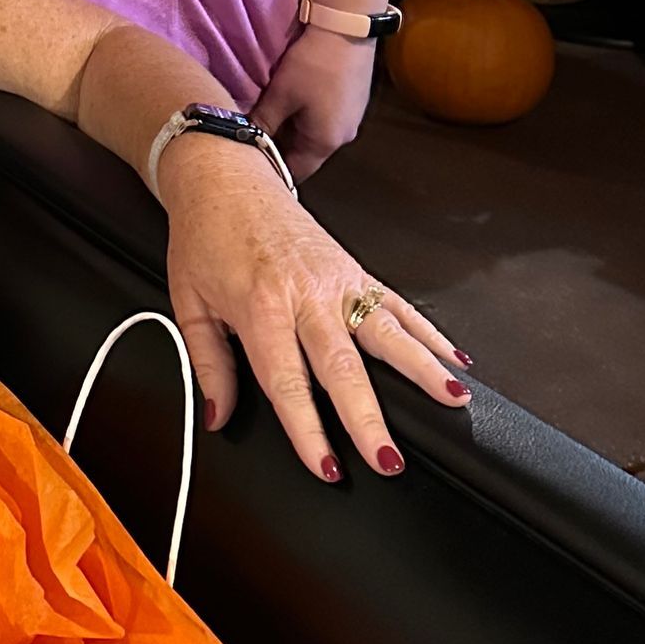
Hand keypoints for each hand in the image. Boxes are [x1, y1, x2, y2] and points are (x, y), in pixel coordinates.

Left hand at [157, 138, 471, 478]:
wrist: (223, 176)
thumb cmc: (203, 237)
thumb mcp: (189, 303)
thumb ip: (209, 366)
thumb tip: (218, 417)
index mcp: (260, 307)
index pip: (288, 382)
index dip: (308, 430)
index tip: (327, 467)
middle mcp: (305, 294)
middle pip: (343, 366)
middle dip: (368, 418)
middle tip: (390, 460)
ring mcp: (337, 280)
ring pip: (387, 332)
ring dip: (421, 369)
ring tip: (451, 403)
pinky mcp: (355, 269)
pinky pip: (398, 304)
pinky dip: (430, 333)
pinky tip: (456, 361)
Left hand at [250, 26, 375, 179]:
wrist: (347, 29)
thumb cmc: (313, 66)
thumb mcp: (280, 94)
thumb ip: (263, 122)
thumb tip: (245, 140)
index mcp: (325, 143)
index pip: (296, 171)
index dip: (273, 170)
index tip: (251, 163)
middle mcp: (342, 137)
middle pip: (306, 154)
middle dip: (281, 148)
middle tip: (254, 137)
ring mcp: (351, 120)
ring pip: (314, 136)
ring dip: (293, 131)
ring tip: (268, 119)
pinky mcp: (352, 103)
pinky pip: (325, 120)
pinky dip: (306, 117)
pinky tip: (291, 102)